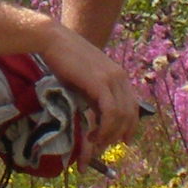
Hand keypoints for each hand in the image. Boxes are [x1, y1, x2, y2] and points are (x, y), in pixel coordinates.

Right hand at [35, 26, 143, 156]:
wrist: (54, 41)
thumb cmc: (64, 59)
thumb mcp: (85, 80)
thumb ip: (95, 95)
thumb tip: (99, 116)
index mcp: (119, 75)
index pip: (133, 105)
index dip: (131, 125)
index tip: (124, 140)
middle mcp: (120, 77)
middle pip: (130, 113)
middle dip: (120, 134)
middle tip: (105, 146)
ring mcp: (112, 79)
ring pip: (121, 115)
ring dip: (110, 134)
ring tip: (95, 142)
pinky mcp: (101, 83)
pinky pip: (111, 112)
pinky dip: (105, 128)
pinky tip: (94, 135)